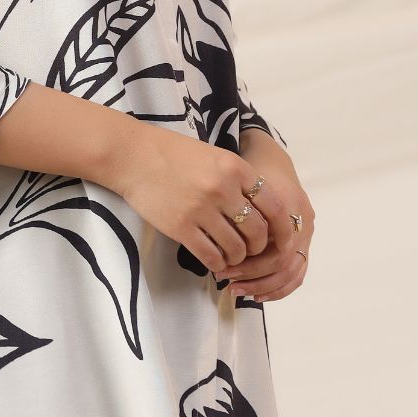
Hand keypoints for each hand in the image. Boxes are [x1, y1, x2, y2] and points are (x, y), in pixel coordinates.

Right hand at [107, 120, 294, 275]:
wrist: (133, 156)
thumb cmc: (173, 153)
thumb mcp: (214, 155)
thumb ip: (238, 178)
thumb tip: (262, 208)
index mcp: (236, 168)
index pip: (274, 205)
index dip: (283, 228)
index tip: (284, 240)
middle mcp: (223, 189)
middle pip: (257, 231)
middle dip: (259, 247)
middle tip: (252, 250)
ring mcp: (202, 209)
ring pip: (236, 248)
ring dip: (238, 257)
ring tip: (233, 256)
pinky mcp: (181, 227)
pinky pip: (211, 256)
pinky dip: (219, 263)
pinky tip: (216, 261)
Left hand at [217, 130, 313, 302]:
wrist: (270, 159)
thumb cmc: (251, 172)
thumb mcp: (242, 188)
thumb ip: (237, 215)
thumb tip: (216, 250)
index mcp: (290, 210)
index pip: (276, 252)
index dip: (250, 266)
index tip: (222, 269)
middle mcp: (304, 223)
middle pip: (283, 265)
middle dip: (253, 278)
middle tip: (226, 283)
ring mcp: (307, 234)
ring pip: (292, 273)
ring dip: (264, 286)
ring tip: (236, 290)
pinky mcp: (304, 243)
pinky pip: (297, 273)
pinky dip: (278, 288)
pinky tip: (257, 297)